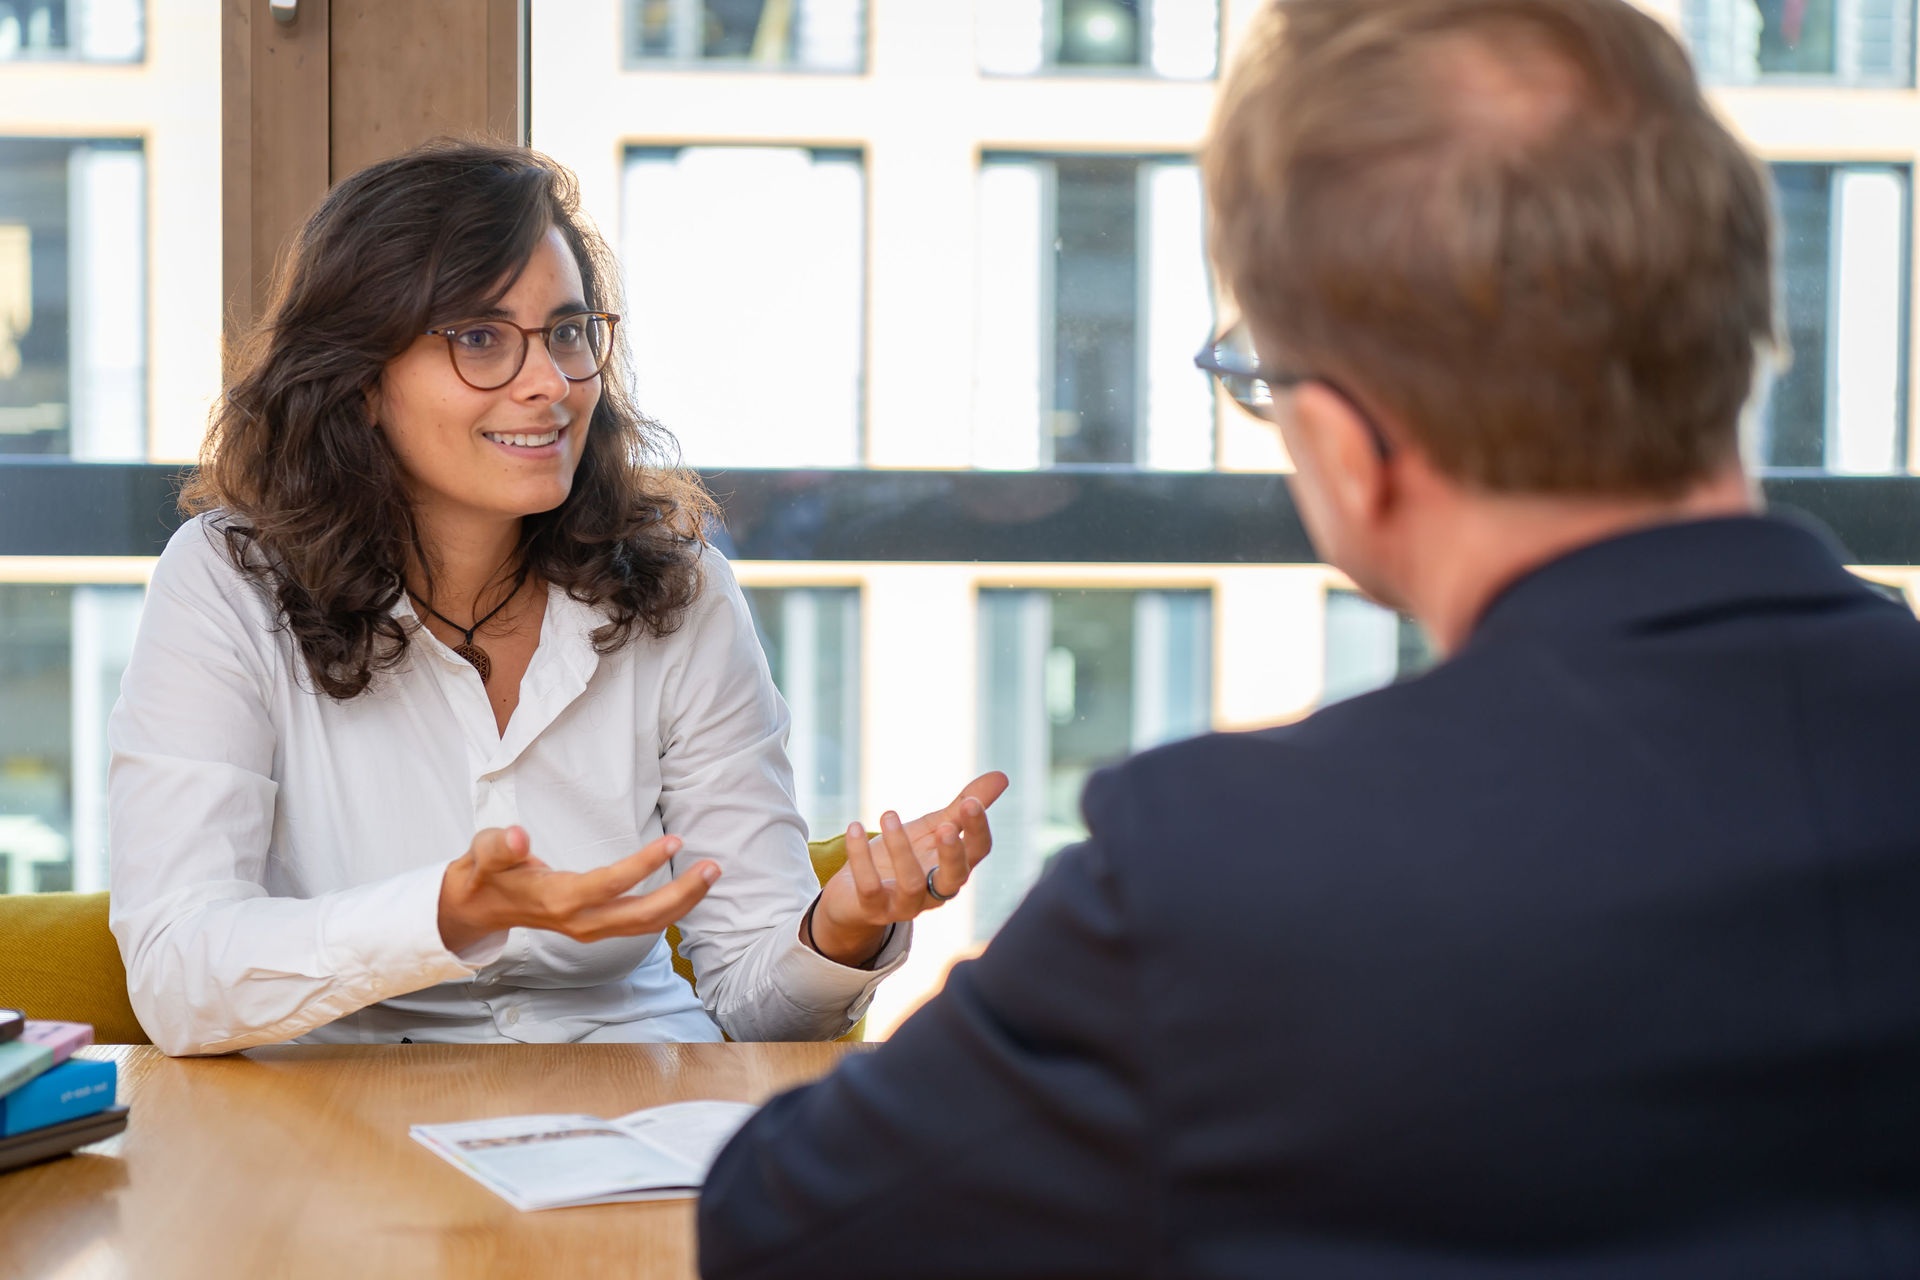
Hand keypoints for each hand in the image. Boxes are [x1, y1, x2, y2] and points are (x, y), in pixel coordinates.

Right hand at [437, 826, 719, 952]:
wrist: (478, 907)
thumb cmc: (485, 874)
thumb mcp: (482, 852)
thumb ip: (499, 845)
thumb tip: (518, 836)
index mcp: (556, 899)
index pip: (608, 885)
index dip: (642, 866)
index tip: (674, 843)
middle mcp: (579, 921)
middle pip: (639, 917)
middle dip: (680, 895)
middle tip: (712, 868)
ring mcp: (590, 929)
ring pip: (645, 925)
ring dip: (682, 904)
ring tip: (711, 875)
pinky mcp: (597, 927)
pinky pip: (640, 925)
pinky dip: (670, 911)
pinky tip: (690, 891)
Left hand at [808, 771, 1007, 966]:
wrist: (857, 897)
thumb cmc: (902, 858)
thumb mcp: (932, 829)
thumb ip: (962, 808)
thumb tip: (1002, 776)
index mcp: (953, 868)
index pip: (977, 853)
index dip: (977, 829)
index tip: (970, 801)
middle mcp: (935, 891)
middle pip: (955, 878)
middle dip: (952, 853)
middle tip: (947, 825)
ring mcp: (905, 904)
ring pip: (911, 884)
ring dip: (900, 847)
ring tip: (888, 813)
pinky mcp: (874, 909)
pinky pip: (870, 887)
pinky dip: (861, 857)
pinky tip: (854, 828)